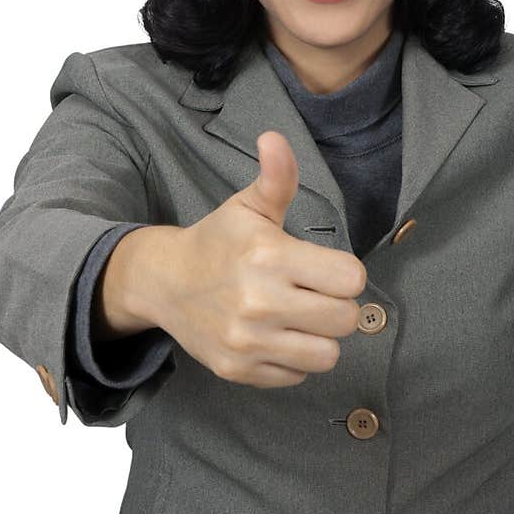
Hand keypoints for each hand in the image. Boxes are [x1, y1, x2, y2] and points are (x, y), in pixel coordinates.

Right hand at [150, 129, 367, 387]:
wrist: (164, 284)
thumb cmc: (218, 241)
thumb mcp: (248, 206)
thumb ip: (276, 176)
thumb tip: (274, 138)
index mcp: (269, 257)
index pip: (350, 278)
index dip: (345, 273)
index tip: (326, 269)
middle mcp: (260, 303)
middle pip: (346, 319)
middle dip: (338, 306)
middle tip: (316, 295)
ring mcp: (248, 341)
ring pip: (327, 356)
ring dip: (321, 338)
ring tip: (302, 319)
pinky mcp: (239, 370)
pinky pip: (297, 376)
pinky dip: (294, 360)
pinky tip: (277, 337)